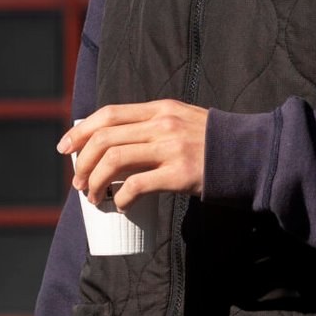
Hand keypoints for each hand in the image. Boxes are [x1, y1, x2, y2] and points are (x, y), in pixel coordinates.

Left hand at [59, 101, 207, 210]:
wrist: (250, 155)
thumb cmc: (213, 144)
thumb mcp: (183, 121)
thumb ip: (155, 126)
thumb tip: (118, 145)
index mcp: (160, 109)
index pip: (108, 114)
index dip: (80, 131)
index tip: (65, 149)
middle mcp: (162, 124)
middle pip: (105, 139)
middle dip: (83, 163)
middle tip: (78, 183)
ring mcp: (171, 148)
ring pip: (114, 161)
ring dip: (96, 182)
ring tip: (94, 198)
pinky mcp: (179, 174)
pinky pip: (137, 186)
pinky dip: (121, 198)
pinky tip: (120, 206)